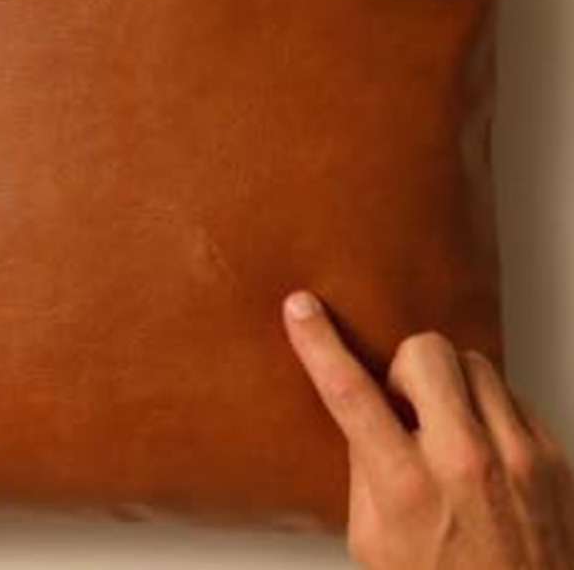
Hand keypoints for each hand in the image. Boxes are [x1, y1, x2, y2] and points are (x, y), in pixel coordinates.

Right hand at [283, 290, 573, 567]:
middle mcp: (465, 462)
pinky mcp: (552, 456)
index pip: (349, 391)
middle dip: (406, 367)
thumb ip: (364, 467)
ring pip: (473, 362)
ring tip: (448, 425)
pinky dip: (488, 409)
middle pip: (425, 352)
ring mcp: (516, 456)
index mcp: (406, 486)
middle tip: (406, 403)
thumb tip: (360, 408)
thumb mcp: (373, 539)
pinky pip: (510, 393)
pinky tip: (481, 444)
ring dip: (450, 385)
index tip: (301, 309)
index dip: (317, 342)